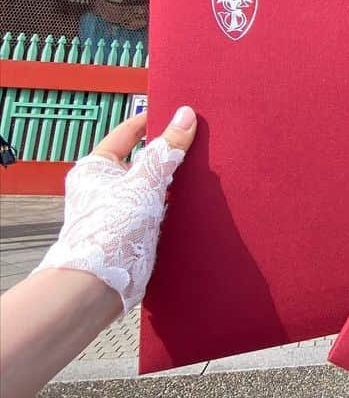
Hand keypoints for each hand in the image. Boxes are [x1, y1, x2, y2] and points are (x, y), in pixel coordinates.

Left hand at [33, 107, 197, 311]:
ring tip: (203, 167)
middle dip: (170, 152)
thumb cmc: (108, 232)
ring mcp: (121, 208)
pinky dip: (177, 202)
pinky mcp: (134, 229)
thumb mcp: (144, 181)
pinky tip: (197, 199)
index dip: (154, 120)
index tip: (180, 112)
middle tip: (198, 139)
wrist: (98, 286)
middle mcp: (106, 186)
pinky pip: (160, 206)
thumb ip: (167, 149)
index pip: (129, 132)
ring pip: (154, 184)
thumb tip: (185, 115)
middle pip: (145, 158)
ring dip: (176, 179)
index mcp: (96, 167)